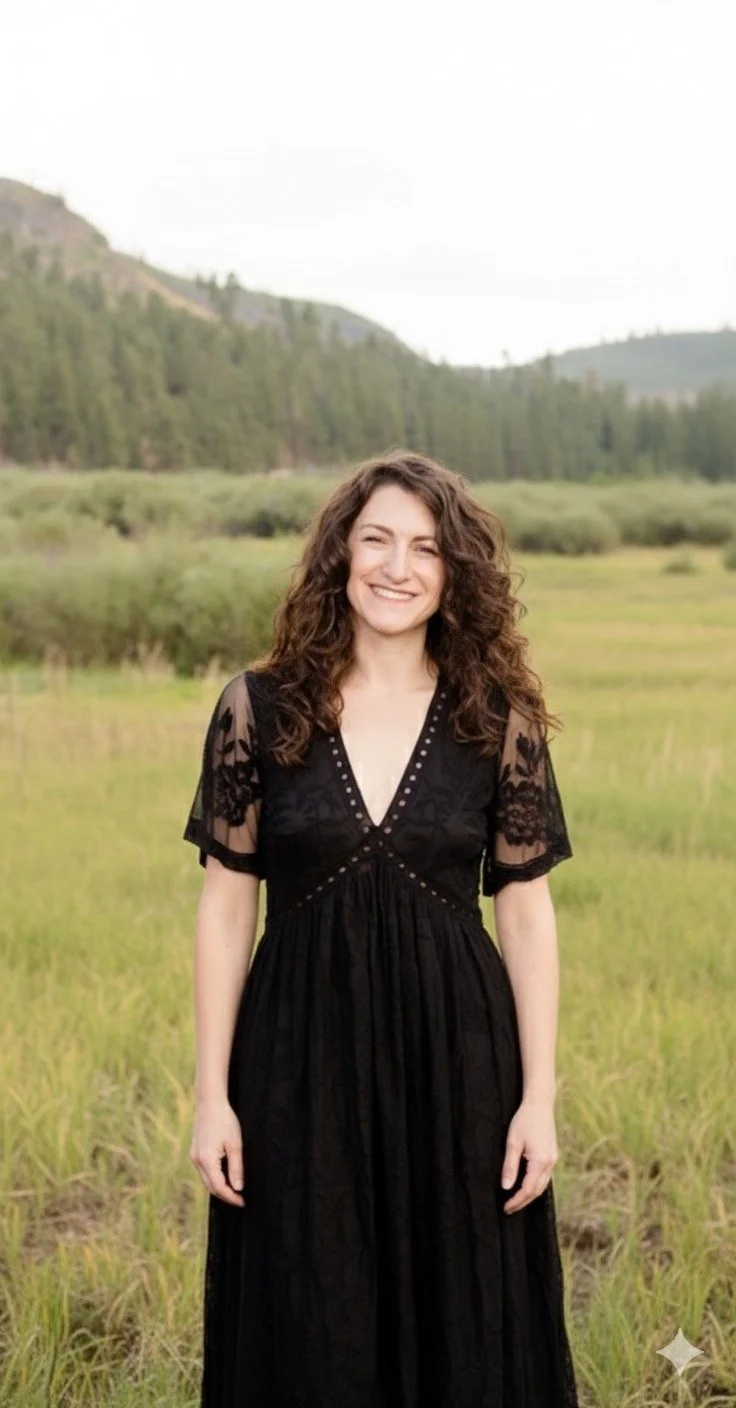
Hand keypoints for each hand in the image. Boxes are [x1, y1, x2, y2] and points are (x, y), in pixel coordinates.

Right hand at [190, 1096, 245, 1206]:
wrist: (210, 1102)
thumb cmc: (225, 1120)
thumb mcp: (235, 1144)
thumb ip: (236, 1168)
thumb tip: (238, 1188)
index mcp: (206, 1160)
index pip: (219, 1187)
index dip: (231, 1197)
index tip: (243, 1202)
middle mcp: (197, 1160)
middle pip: (210, 1187)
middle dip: (225, 1195)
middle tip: (240, 1199)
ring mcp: (194, 1156)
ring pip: (206, 1180)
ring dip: (219, 1187)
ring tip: (234, 1190)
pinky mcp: (195, 1151)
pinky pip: (203, 1171)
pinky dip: (213, 1177)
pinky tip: (224, 1176)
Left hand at [500, 1095, 557, 1213]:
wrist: (540, 1104)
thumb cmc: (524, 1121)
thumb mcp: (512, 1143)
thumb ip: (509, 1166)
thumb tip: (506, 1187)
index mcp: (540, 1161)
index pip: (528, 1190)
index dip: (516, 1201)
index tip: (505, 1207)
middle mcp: (550, 1163)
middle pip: (537, 1191)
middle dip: (523, 1202)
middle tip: (508, 1208)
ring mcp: (553, 1160)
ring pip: (542, 1185)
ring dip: (529, 1195)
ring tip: (515, 1200)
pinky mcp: (553, 1155)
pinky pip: (545, 1177)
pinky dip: (535, 1185)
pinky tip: (526, 1185)